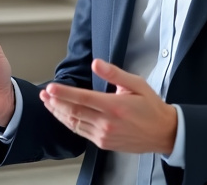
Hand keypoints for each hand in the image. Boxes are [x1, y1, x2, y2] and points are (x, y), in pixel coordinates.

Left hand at [40, 59, 176, 154]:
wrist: (162, 132)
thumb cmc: (151, 107)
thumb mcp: (137, 84)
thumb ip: (114, 73)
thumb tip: (97, 63)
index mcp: (114, 106)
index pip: (82, 98)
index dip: (63, 93)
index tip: (50, 88)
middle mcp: (106, 122)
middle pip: (74, 112)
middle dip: (55, 103)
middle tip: (43, 94)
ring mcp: (103, 135)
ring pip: (74, 123)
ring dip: (58, 113)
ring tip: (48, 103)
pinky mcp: (103, 142)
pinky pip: (80, 132)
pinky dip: (69, 123)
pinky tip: (63, 116)